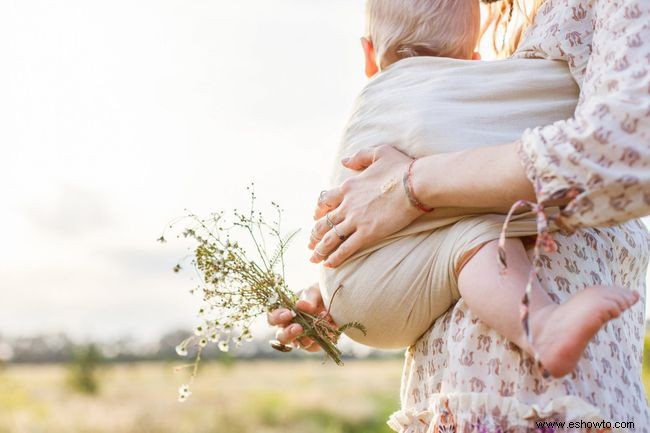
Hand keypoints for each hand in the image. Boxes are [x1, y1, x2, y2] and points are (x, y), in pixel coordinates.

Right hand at [266, 284, 334, 352]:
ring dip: (305, 338)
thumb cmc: (318, 295)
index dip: (276, 318)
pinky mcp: (313, 345)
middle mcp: (289, 327)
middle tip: (298, 328)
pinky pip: (313, 346)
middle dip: (288, 333)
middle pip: (281, 336)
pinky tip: (328, 330)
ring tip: (314, 331)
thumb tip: (300, 305)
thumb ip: (308, 298)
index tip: (288, 314)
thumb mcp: (314, 292)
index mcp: (284, 313)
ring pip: (296, 344)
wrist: (336, 304)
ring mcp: (300, 338)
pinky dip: (320, 338)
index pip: (272, 318)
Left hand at [308, 145, 423, 266]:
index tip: (315, 217)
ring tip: (314, 258)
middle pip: (324, 222)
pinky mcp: (367, 233)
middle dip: (315, 234)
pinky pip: (346, 248)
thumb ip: (359, 156)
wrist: (415, 183)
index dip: (318, 210)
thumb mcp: (379, 152)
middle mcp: (347, 204)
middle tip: (310, 243)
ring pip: (331, 237)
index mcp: (348, 186)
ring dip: (320, 249)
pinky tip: (328, 264)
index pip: (325, 200)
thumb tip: (344, 160)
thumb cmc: (401, 167)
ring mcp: (356, 220)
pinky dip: (335, 257)